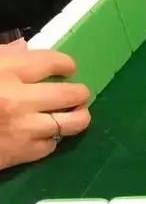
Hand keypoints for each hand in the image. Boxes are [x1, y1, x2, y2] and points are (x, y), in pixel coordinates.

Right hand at [0, 51, 90, 171]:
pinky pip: (52, 145)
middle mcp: (20, 99)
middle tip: (78, 93)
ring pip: (72, 123)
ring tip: (77, 113)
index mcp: (5, 71)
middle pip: (71, 93)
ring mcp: (24, 128)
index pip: (51, 62)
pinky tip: (47, 134)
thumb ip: (2, 58)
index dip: (65, 64)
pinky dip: (53, 138)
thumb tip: (23, 49)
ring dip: (79, 116)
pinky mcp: (22, 153)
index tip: (68, 68)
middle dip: (79, 92)